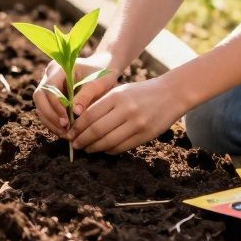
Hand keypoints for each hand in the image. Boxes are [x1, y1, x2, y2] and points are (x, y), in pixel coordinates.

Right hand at [31, 51, 119, 138]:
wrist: (103, 69)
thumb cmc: (102, 74)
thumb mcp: (98, 83)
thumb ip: (86, 96)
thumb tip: (75, 113)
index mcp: (60, 67)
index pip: (49, 87)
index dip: (56, 105)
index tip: (67, 119)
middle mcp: (50, 75)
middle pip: (39, 96)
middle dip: (50, 115)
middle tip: (64, 128)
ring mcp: (48, 85)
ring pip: (40, 105)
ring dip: (50, 121)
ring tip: (65, 133)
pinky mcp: (51, 96)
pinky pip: (46, 111)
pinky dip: (53, 122)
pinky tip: (64, 131)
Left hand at [68, 75, 185, 153]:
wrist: (171, 94)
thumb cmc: (140, 92)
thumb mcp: (120, 90)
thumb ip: (102, 104)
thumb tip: (80, 122)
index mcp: (116, 96)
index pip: (89, 115)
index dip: (77, 127)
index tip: (69, 134)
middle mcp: (126, 110)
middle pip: (96, 130)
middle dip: (82, 140)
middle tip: (74, 144)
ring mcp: (137, 124)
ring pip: (108, 142)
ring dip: (94, 148)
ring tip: (87, 149)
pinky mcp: (145, 135)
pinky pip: (122, 147)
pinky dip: (109, 150)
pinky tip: (103, 149)